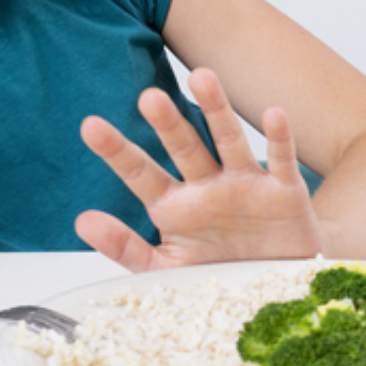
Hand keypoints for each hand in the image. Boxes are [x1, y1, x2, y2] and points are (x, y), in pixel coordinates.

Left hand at [76, 68, 324, 272]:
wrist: (279, 288)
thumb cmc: (218, 274)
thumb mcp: (167, 269)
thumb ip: (125, 247)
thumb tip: (81, 221)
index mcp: (173, 206)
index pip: (139, 173)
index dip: (116, 151)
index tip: (89, 126)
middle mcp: (206, 188)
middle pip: (183, 147)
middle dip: (167, 123)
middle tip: (148, 97)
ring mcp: (244, 185)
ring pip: (228, 140)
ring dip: (216, 109)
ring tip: (201, 77)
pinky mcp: (284, 193)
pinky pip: (281, 161)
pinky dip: (279, 137)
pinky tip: (272, 112)